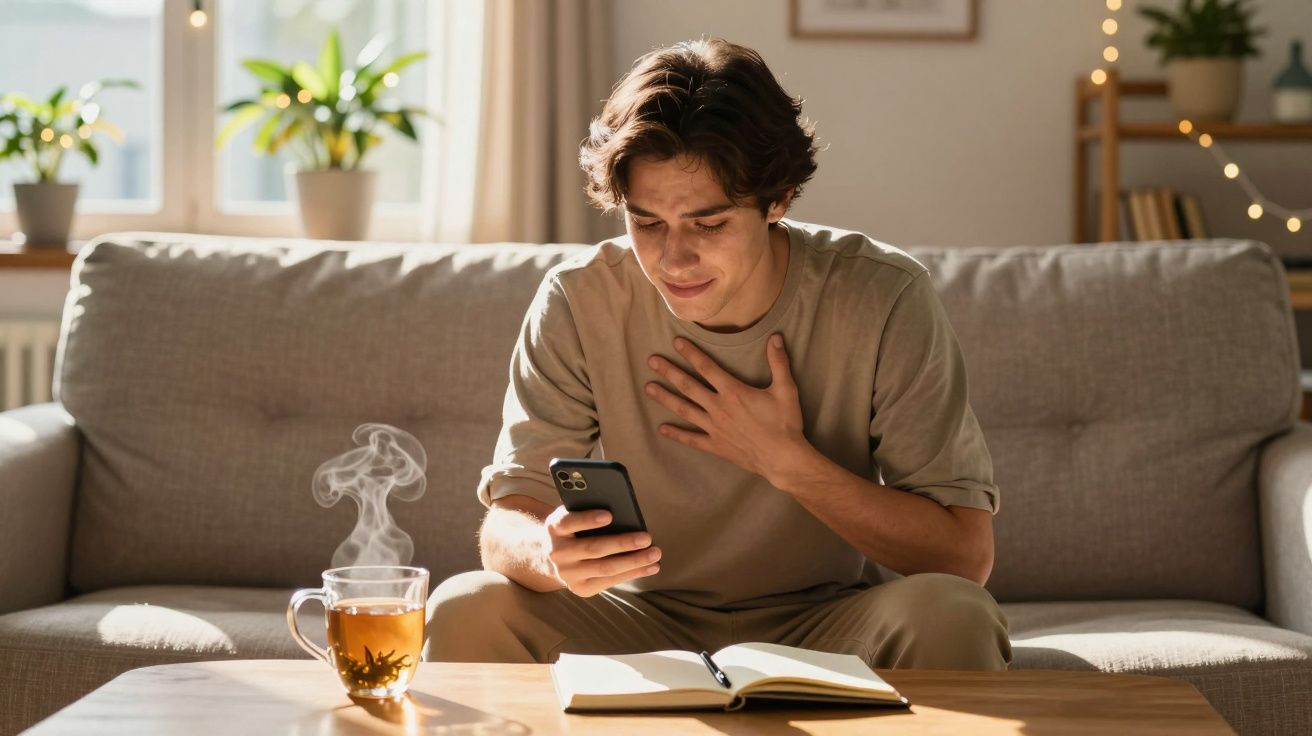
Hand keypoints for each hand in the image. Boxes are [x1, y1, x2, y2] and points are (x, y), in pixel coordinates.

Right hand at [542, 506, 661, 597]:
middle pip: (593, 548)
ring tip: (655, 554)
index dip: (587, 519)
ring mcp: (568, 574)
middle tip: (646, 538)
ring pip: (605, 568)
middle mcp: (557, 553)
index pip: (568, 522)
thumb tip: (624, 511)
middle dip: (622, 543)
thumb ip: (589, 510)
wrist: (554, 557)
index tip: (609, 515)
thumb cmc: (574, 528)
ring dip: (634, 562)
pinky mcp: (580, 588)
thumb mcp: (574, 515)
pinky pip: (610, 581)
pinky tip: (650, 567)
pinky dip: (633, 573)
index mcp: (554, 528)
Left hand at [645, 334, 807, 484]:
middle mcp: (719, 408)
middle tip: (652, 361)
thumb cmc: (785, 424)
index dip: (691, 353)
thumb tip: (776, 337)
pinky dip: (677, 434)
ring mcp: (714, 428)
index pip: (707, 367)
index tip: (676, 342)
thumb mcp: (786, 389)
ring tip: (648, 388)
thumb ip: (779, 362)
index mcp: (733, 392)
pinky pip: (692, 439)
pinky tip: (662, 429)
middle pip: (688, 386)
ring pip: (684, 409)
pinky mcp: (715, 445)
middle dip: (669, 372)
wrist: (782, 458)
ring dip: (665, 398)